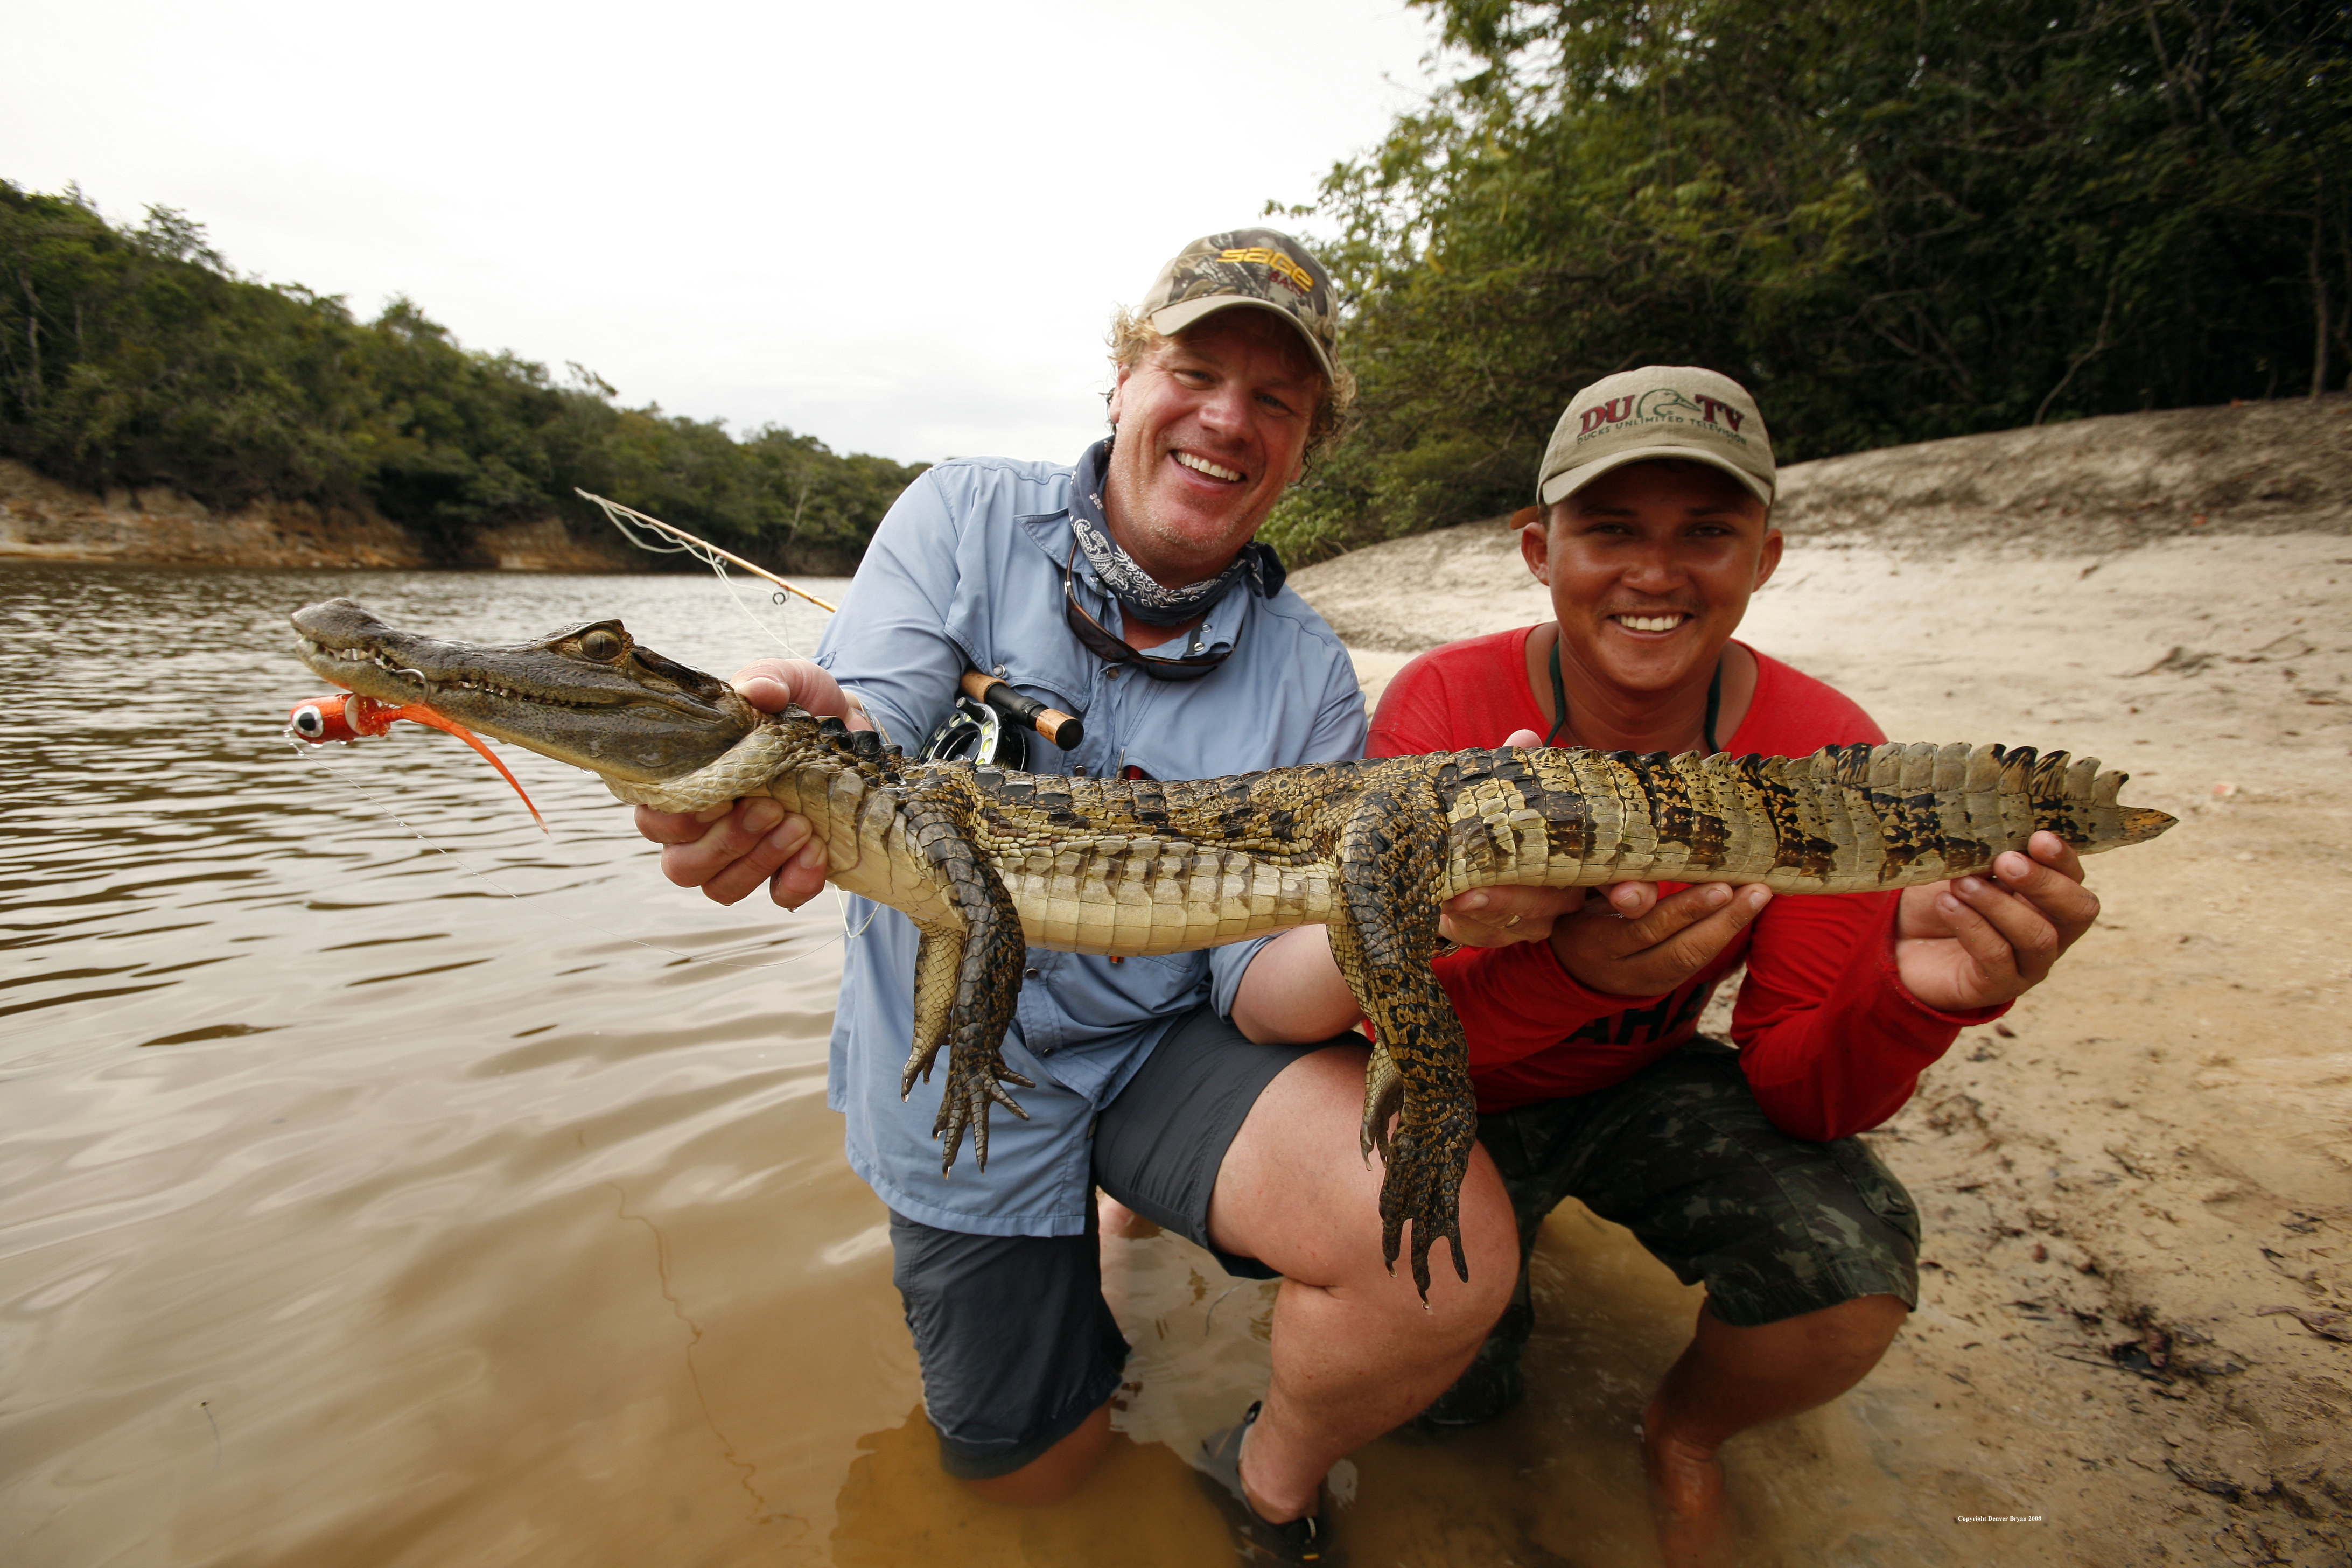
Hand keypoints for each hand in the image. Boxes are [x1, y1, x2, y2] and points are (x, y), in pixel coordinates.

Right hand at [630, 658, 873, 908]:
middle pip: (681, 865)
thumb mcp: (789, 682)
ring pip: (721, 888)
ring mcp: (742, 854)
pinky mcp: (785, 871)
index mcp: (689, 780)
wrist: (852, 728)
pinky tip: (819, 853)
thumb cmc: (801, 705)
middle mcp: (704, 827)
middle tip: (772, 809)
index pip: (653, 816)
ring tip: (801, 826)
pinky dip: (796, 882)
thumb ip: (768, 680)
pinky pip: (778, 898)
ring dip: (760, 862)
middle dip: (725, 844)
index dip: (677, 819)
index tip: (721, 796)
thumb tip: (758, 690)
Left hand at [1439, 725, 1659, 946]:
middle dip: (1527, 900)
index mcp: (1583, 859)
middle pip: (1560, 904)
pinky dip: (1466, 923)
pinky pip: (1488, 935)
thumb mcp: (1516, 793)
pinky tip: (1447, 908)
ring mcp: (1536, 918)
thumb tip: (1523, 737)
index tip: (1627, 896)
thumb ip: (1523, 772)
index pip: (1624, 882)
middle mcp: (1566, 895)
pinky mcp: (1499, 932)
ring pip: (1520, 923)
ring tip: (1458, 897)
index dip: (1633, 893)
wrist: (1468, 858)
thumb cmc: (1507, 821)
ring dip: (1488, 910)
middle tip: (1484, 891)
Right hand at [1550, 880, 1772, 996]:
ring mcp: (1646, 983)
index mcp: (1595, 945)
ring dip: (1730, 927)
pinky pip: (1696, 961)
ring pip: (1693, 959)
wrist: (1570, 965)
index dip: (1684, 911)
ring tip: (1759, 896)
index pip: (1644, 931)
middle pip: (1678, 949)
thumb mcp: (1580, 899)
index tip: (1719, 886)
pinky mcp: (1664, 985)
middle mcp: (1622, 971)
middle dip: (1721, 919)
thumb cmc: (1577, 914)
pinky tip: (1744, 908)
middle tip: (1755, 890)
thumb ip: (1608, 889)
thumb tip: (1639, 887)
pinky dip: (1722, 933)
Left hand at [1893, 831, 2098, 1010]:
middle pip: (2076, 911)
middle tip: (2005, 862)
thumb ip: (1985, 854)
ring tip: (1962, 883)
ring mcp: (2028, 964)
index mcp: (2048, 897)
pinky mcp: (1998, 986)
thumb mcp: (1963, 868)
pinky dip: (1972, 926)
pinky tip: (1947, 904)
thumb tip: (1990, 831)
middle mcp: (2050, 932)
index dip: (2063, 859)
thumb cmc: (1942, 897)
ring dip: (1999, 905)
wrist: (1903, 943)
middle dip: (2044, 883)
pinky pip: (1997, 957)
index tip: (2038, 838)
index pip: (2074, 878)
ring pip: (2037, 937)